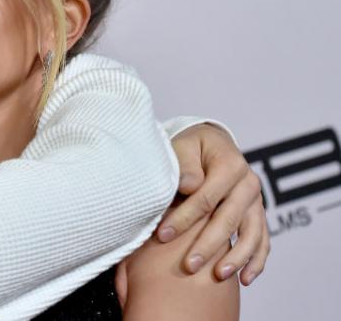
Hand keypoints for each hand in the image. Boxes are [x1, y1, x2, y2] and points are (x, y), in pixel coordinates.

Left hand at [157, 124, 269, 285]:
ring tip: (218, 275)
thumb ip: (185, 166)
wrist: (210, 144)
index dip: (184, 218)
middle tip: (188, 266)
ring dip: (236, 258)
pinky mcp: (257, 214)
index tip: (162, 235)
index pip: (205, 198)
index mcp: (230, 164)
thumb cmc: (190, 147)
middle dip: (207, 245)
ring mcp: (256, 201)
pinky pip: (262, 240)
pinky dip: (256, 260)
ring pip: (251, 234)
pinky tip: (245, 279)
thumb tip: (190, 186)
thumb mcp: (182, 147)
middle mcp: (248, 183)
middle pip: (228, 219)